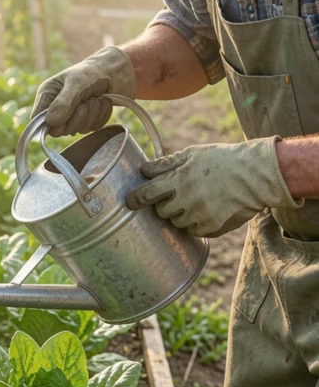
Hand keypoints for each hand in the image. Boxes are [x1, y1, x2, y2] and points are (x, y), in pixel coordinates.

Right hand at [31, 46, 136, 136]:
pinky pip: (92, 128)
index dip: (51, 123)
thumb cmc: (91, 72)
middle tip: (86, 99)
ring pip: (78, 130)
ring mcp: (71, 118)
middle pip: (60, 130)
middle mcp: (56, 108)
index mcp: (47, 96)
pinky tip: (101, 102)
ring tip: (95, 97)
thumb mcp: (77, 83)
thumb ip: (64, 102)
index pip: (38, 121)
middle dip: (78, 116)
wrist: (114, 72)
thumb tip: (50, 122)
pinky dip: (100, 115)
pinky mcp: (86, 122)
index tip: (66, 114)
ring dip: (92, 114)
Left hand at [127, 138, 300, 237]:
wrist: (256, 175)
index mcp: (180, 179)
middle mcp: (187, 200)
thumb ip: (166, 164)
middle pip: (161, 211)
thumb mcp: (194, 154)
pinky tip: (207, 210)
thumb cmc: (223, 160)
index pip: (147, 193)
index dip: (136, 198)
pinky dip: (196, 223)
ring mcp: (199, 216)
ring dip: (181, 215)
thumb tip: (144, 170)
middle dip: (164, 205)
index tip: (129, 201)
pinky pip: (194, 231)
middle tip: (177, 195)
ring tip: (196, 200)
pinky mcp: (212, 228)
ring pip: (177, 223)